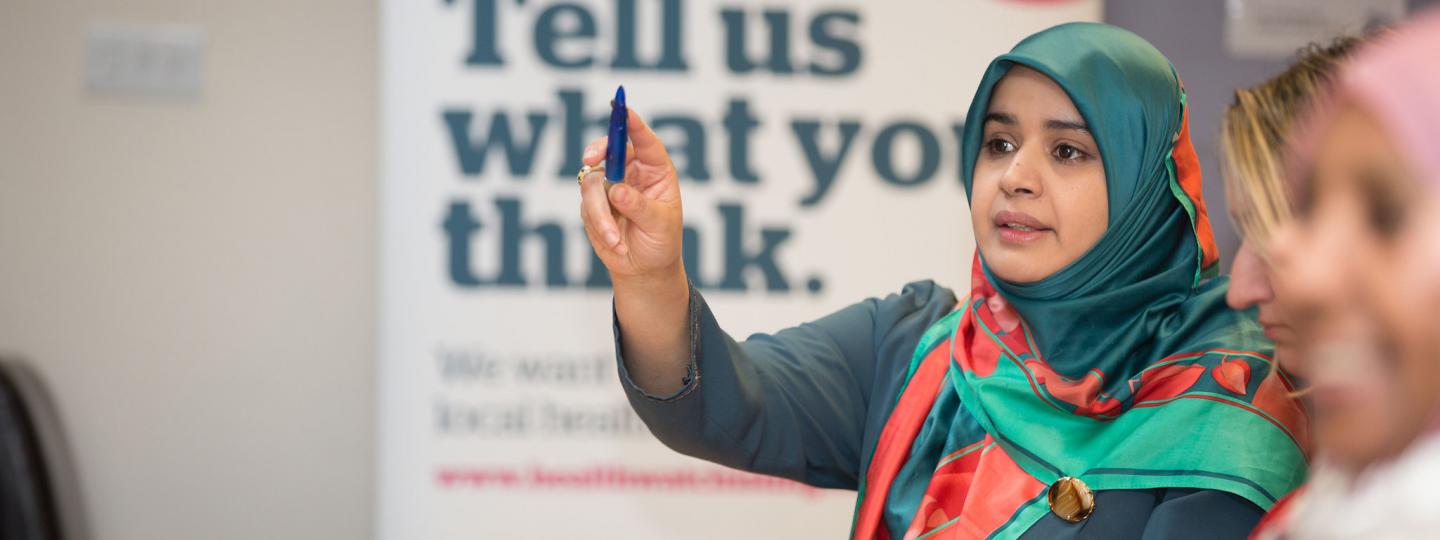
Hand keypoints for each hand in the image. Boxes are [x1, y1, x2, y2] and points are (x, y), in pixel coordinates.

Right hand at [579, 109, 684, 284]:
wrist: (644, 269)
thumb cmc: (661, 242)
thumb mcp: (660, 225)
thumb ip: (639, 207)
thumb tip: (616, 190)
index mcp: (656, 170)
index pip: (644, 141)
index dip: (632, 123)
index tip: (621, 108)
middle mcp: (631, 173)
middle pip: (609, 148)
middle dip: (598, 149)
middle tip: (590, 158)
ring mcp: (609, 186)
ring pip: (592, 182)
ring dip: (601, 212)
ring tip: (616, 238)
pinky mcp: (593, 204)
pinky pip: (586, 206)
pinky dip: (598, 225)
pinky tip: (615, 243)